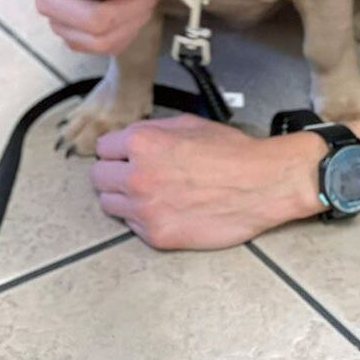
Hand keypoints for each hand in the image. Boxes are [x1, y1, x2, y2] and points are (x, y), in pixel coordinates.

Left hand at [90, 115, 326, 249]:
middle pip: (99, 178)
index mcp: (143, 143)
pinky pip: (132, 226)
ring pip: (109, 204)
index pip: (103, 148)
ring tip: (153, 192)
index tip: (127, 154)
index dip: (118, 149)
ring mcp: (144, 209)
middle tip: (137, 173)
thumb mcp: (190, 124)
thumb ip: (154, 131)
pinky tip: (168, 207)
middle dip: (115, 173)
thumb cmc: (232, 151)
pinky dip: (144, 218)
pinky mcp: (156, 235)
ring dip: (124, 198)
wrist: (261, 183)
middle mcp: (136, 176)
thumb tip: (131, 139)